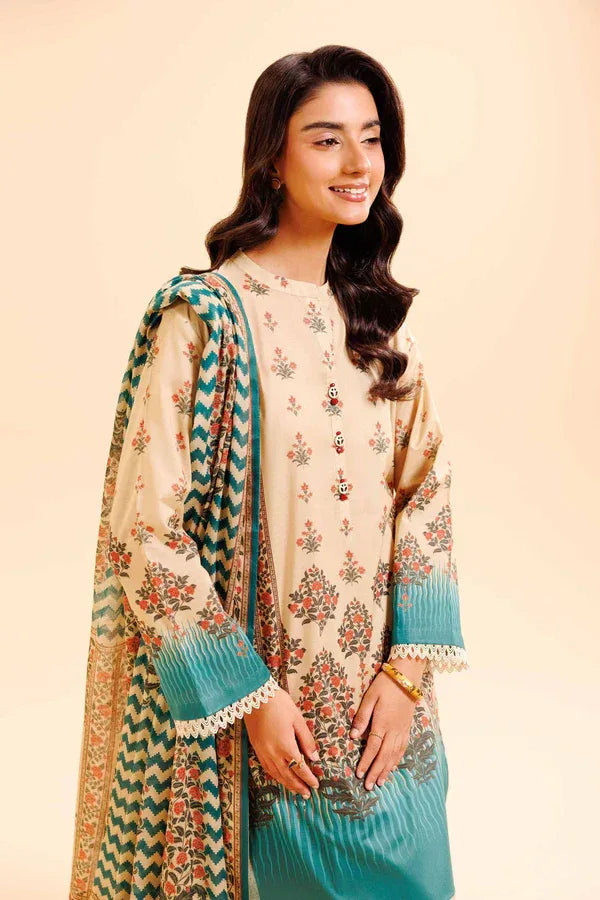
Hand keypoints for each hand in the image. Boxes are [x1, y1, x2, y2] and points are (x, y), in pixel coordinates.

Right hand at [243, 687, 320, 798]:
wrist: (254, 697)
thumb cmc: (279, 705)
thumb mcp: (297, 719)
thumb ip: (306, 740)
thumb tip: (314, 757)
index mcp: (286, 746)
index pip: (300, 768)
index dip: (309, 778)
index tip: (316, 785)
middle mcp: (273, 754)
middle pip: (288, 776)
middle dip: (299, 786)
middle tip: (307, 795)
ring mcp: (263, 752)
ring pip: (276, 774)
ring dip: (287, 784)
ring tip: (296, 791)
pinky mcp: (256, 748)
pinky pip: (267, 768)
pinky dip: (275, 776)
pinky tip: (280, 777)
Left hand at [349, 658, 425, 789]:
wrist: (406, 677)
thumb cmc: (385, 685)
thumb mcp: (370, 697)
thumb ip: (362, 717)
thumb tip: (354, 736)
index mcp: (383, 723)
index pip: (373, 747)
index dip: (366, 762)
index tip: (359, 774)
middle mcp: (394, 730)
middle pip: (384, 755)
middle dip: (376, 771)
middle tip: (369, 786)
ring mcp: (402, 730)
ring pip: (394, 755)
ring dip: (387, 770)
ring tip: (380, 782)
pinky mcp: (407, 728)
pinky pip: (402, 748)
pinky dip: (397, 760)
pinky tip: (393, 766)